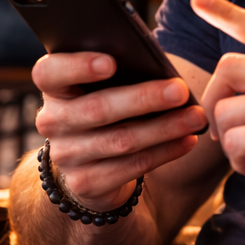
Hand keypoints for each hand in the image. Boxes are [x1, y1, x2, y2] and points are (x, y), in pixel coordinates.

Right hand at [33, 53, 205, 211]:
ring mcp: (67, 156)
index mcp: (54, 88)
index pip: (49, 73)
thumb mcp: (101, 85)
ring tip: (195, 117)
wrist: (89, 161)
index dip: (78, 66)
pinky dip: (165, 152)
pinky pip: (132, 167)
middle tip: (179, 90)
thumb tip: (158, 65)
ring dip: (163, 128)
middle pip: (97, 109)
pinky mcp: (86, 183)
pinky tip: (188, 140)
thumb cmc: (105, 105)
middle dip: (143, 99)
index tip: (111, 62)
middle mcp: (53, 122)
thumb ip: (118, 71)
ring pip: (121, 140)